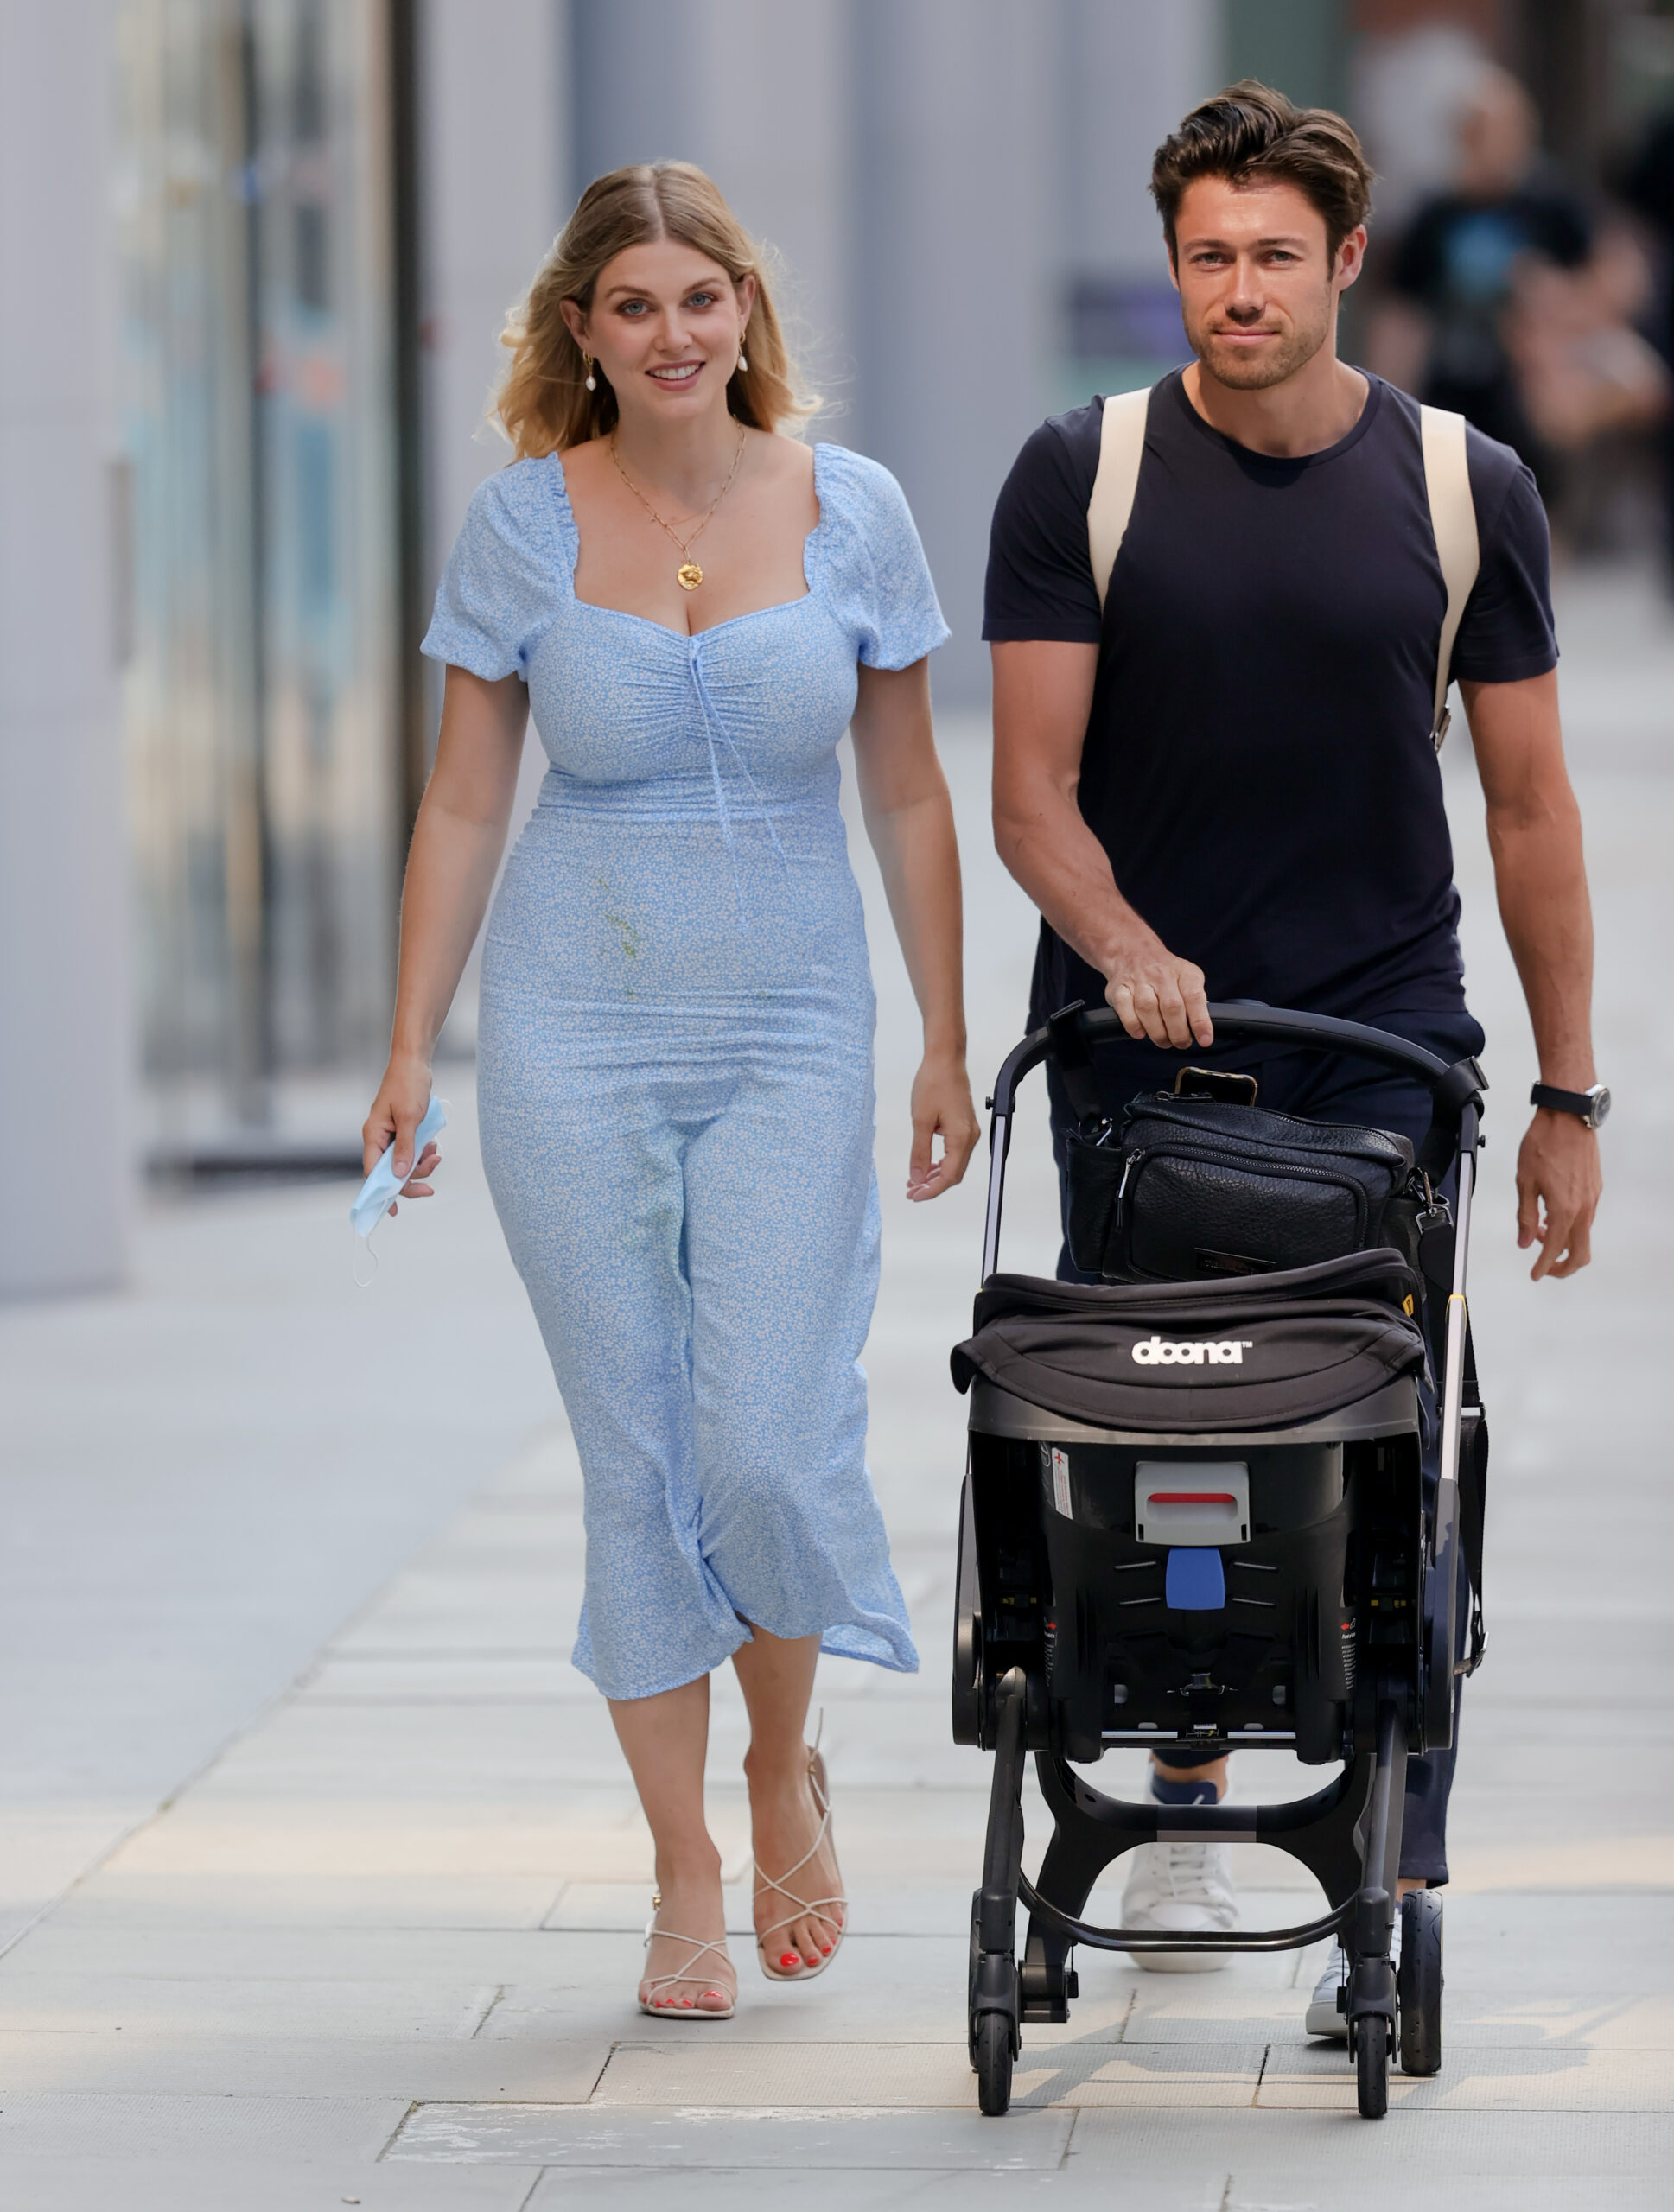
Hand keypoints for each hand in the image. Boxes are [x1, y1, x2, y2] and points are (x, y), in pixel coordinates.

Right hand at [362, 1051, 441, 1217]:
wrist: (415, 1062)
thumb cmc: (408, 1085)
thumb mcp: (410, 1118)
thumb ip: (405, 1148)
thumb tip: (398, 1175)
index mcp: (373, 1136)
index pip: (372, 1173)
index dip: (381, 1194)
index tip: (391, 1212)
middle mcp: (379, 1138)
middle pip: (391, 1173)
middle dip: (412, 1179)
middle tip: (431, 1186)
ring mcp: (391, 1135)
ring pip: (404, 1163)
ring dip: (422, 1164)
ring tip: (436, 1152)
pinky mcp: (403, 1131)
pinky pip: (412, 1151)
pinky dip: (424, 1152)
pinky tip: (433, 1144)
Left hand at [907, 1050, 980, 1201]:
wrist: (945, 1060)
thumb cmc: (934, 1082)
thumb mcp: (920, 1121)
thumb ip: (919, 1152)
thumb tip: (917, 1177)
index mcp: (961, 1137)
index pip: (949, 1176)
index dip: (931, 1190)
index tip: (915, 1196)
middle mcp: (969, 1137)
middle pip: (954, 1174)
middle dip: (933, 1186)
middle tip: (912, 1192)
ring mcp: (969, 1131)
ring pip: (954, 1164)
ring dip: (936, 1175)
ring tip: (915, 1181)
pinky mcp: (964, 1126)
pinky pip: (955, 1152)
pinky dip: (941, 1162)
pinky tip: (927, 1165)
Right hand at [1103, 931, 1212, 1049]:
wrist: (1134, 952)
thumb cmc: (1166, 974)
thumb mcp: (1188, 978)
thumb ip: (1196, 1002)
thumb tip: (1202, 1031)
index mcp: (1183, 972)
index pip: (1194, 997)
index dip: (1200, 1021)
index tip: (1205, 1040)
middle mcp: (1161, 975)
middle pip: (1171, 1006)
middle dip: (1178, 1032)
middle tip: (1181, 1043)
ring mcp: (1138, 980)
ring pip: (1148, 1008)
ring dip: (1157, 1032)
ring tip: (1163, 1040)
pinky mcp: (1119, 989)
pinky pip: (1124, 1008)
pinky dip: (1133, 1025)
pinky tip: (1141, 1033)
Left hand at [1515, 1108, 1600, 1279]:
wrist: (1568, 1117)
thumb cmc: (1543, 1143)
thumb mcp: (1524, 1181)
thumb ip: (1526, 1215)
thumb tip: (1525, 1241)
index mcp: (1564, 1209)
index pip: (1554, 1249)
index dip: (1544, 1266)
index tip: (1535, 1274)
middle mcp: (1583, 1208)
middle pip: (1581, 1253)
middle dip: (1563, 1266)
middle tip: (1545, 1267)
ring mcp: (1593, 1199)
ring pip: (1583, 1235)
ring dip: (1564, 1243)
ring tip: (1540, 1232)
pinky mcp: (1595, 1189)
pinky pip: (1585, 1218)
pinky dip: (1571, 1226)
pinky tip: (1552, 1215)